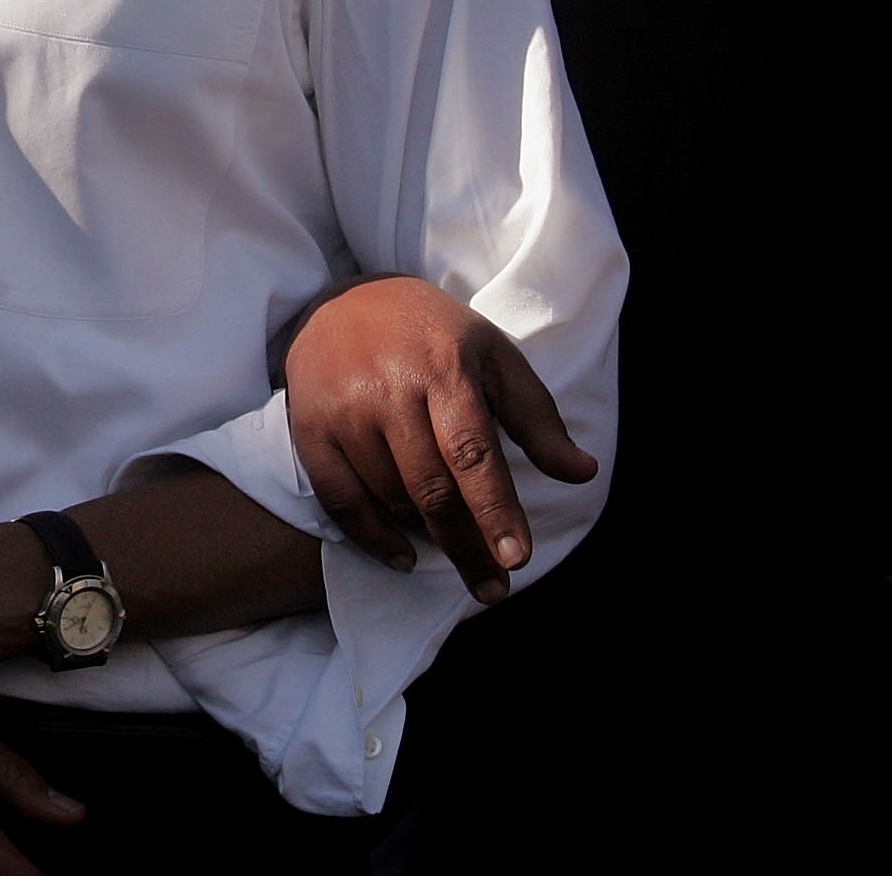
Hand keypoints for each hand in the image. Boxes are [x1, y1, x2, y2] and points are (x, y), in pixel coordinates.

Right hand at [283, 275, 598, 599]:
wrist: (341, 300)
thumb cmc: (432, 335)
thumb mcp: (493, 357)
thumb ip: (535, 417)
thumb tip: (581, 472)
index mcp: (444, 369)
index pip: (473, 453)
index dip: (495, 509)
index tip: (516, 557)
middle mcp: (390, 390)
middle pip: (432, 488)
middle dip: (468, 547)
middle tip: (493, 590)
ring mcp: (345, 411)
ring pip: (391, 498)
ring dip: (427, 538)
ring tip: (457, 555)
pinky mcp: (310, 429)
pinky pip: (341, 500)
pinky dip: (372, 537)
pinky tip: (403, 556)